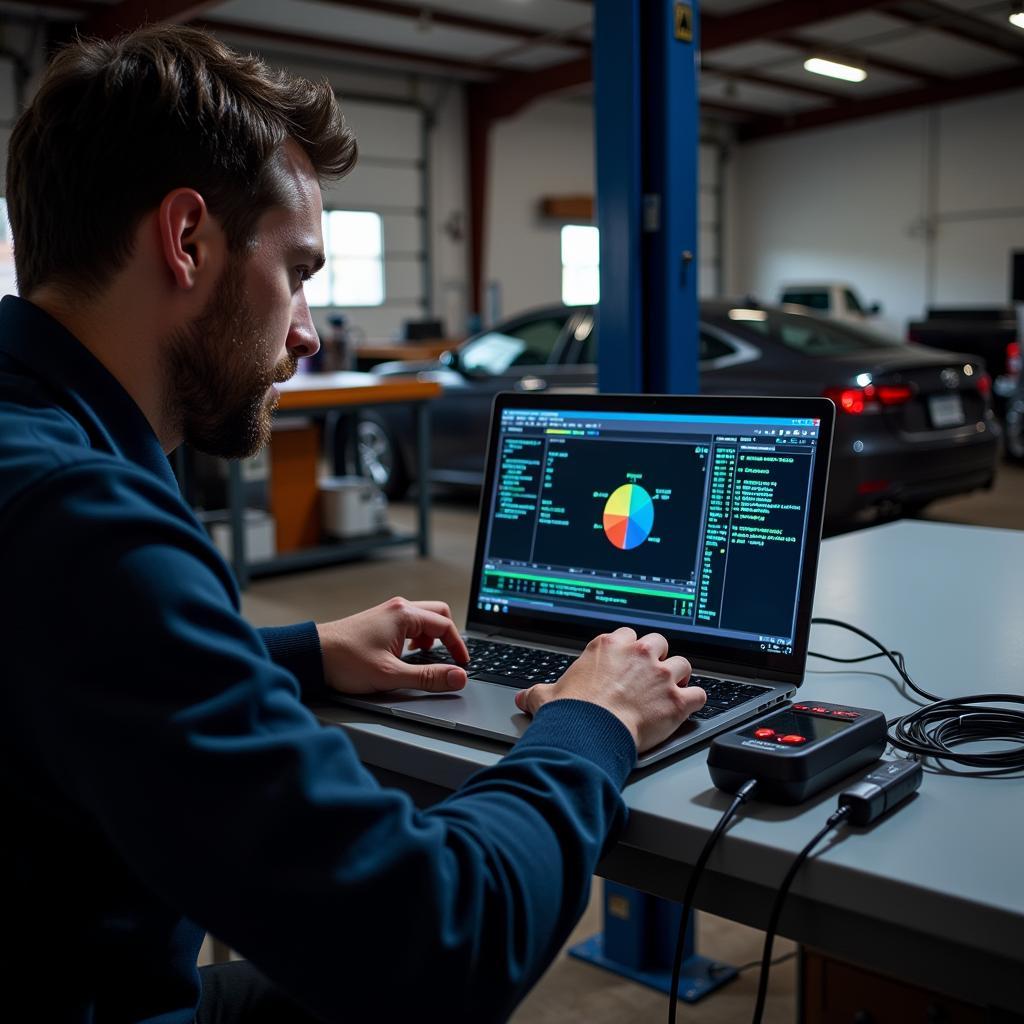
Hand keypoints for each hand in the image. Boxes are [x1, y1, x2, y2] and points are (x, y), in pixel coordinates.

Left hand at [316, 597, 469, 695]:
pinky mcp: (379, 620)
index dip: (458, 647)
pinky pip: (409, 623)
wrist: (313, 655)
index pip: (446, 625)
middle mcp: (398, 608)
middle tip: (448, 659)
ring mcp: (387, 612)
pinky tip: (406, 655)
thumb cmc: (345, 662)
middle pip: (438, 614)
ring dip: (430, 637)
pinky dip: (416, 637)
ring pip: (423, 618)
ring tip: (424, 659)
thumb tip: (457, 677)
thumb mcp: (391, 675)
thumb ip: (428, 677)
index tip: (462, 665)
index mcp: (404, 615)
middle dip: (447, 637)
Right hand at [514, 627, 704, 751]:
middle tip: (650, 675)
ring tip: (671, 690)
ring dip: (679, 677)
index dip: (629, 650)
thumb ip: (538, 692)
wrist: (589, 732)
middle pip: (658, 643)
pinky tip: (688, 708)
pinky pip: (699, 694)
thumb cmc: (570, 712)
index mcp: (608, 646)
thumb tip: (523, 698)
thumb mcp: (546, 695)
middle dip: (657, 657)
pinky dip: (695, 701)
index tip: (627, 663)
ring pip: (683, 664)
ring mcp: (660, 675)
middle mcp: (638, 653)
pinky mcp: (676, 699)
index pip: (627, 635)